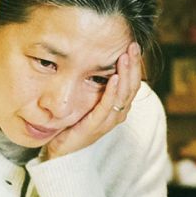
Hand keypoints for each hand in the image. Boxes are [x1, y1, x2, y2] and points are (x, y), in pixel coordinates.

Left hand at [43, 43, 141, 160]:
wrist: (60, 152)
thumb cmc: (73, 124)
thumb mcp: (87, 101)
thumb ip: (94, 86)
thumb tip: (93, 59)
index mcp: (118, 107)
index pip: (132, 83)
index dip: (134, 64)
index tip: (132, 45)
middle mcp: (117, 113)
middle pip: (132, 86)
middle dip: (134, 65)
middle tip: (134, 45)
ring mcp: (108, 121)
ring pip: (124, 95)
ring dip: (126, 74)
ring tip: (126, 56)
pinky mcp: (96, 126)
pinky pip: (107, 106)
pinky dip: (113, 92)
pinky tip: (114, 77)